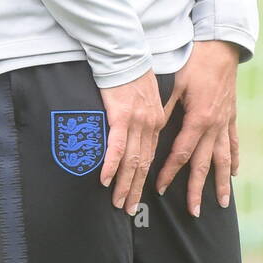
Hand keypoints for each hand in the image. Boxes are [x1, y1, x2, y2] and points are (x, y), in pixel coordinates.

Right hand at [99, 68, 163, 214]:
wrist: (123, 52)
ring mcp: (136, 121)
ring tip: (118, 202)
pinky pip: (117, 146)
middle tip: (129, 209)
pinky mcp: (121, 115)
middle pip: (143, 163)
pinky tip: (105, 180)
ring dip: (124, 184)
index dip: (144, 178)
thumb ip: (144, 116)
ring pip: (132, 160)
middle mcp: (150, 124)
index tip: (138, 194)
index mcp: (156, 121)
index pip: (150, 156)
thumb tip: (135, 133)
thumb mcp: (145, 97)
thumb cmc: (130, 73)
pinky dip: (112, 165)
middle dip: (135, 189)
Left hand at [155, 40, 240, 216]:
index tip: (161, 189)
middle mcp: (214, 126)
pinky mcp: (231, 116)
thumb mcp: (175, 83)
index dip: (171, 172)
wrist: (221, 48)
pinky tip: (235, 174)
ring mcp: (225, 122)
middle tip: (194, 212)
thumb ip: (164, 108)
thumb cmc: (194, 63)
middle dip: (198, 189)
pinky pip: (234, 143)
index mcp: (198, 119)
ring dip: (221, 182)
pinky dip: (235, 160)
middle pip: (204, 164)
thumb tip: (151, 128)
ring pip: (223, 159)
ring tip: (222, 203)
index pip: (182, 153)